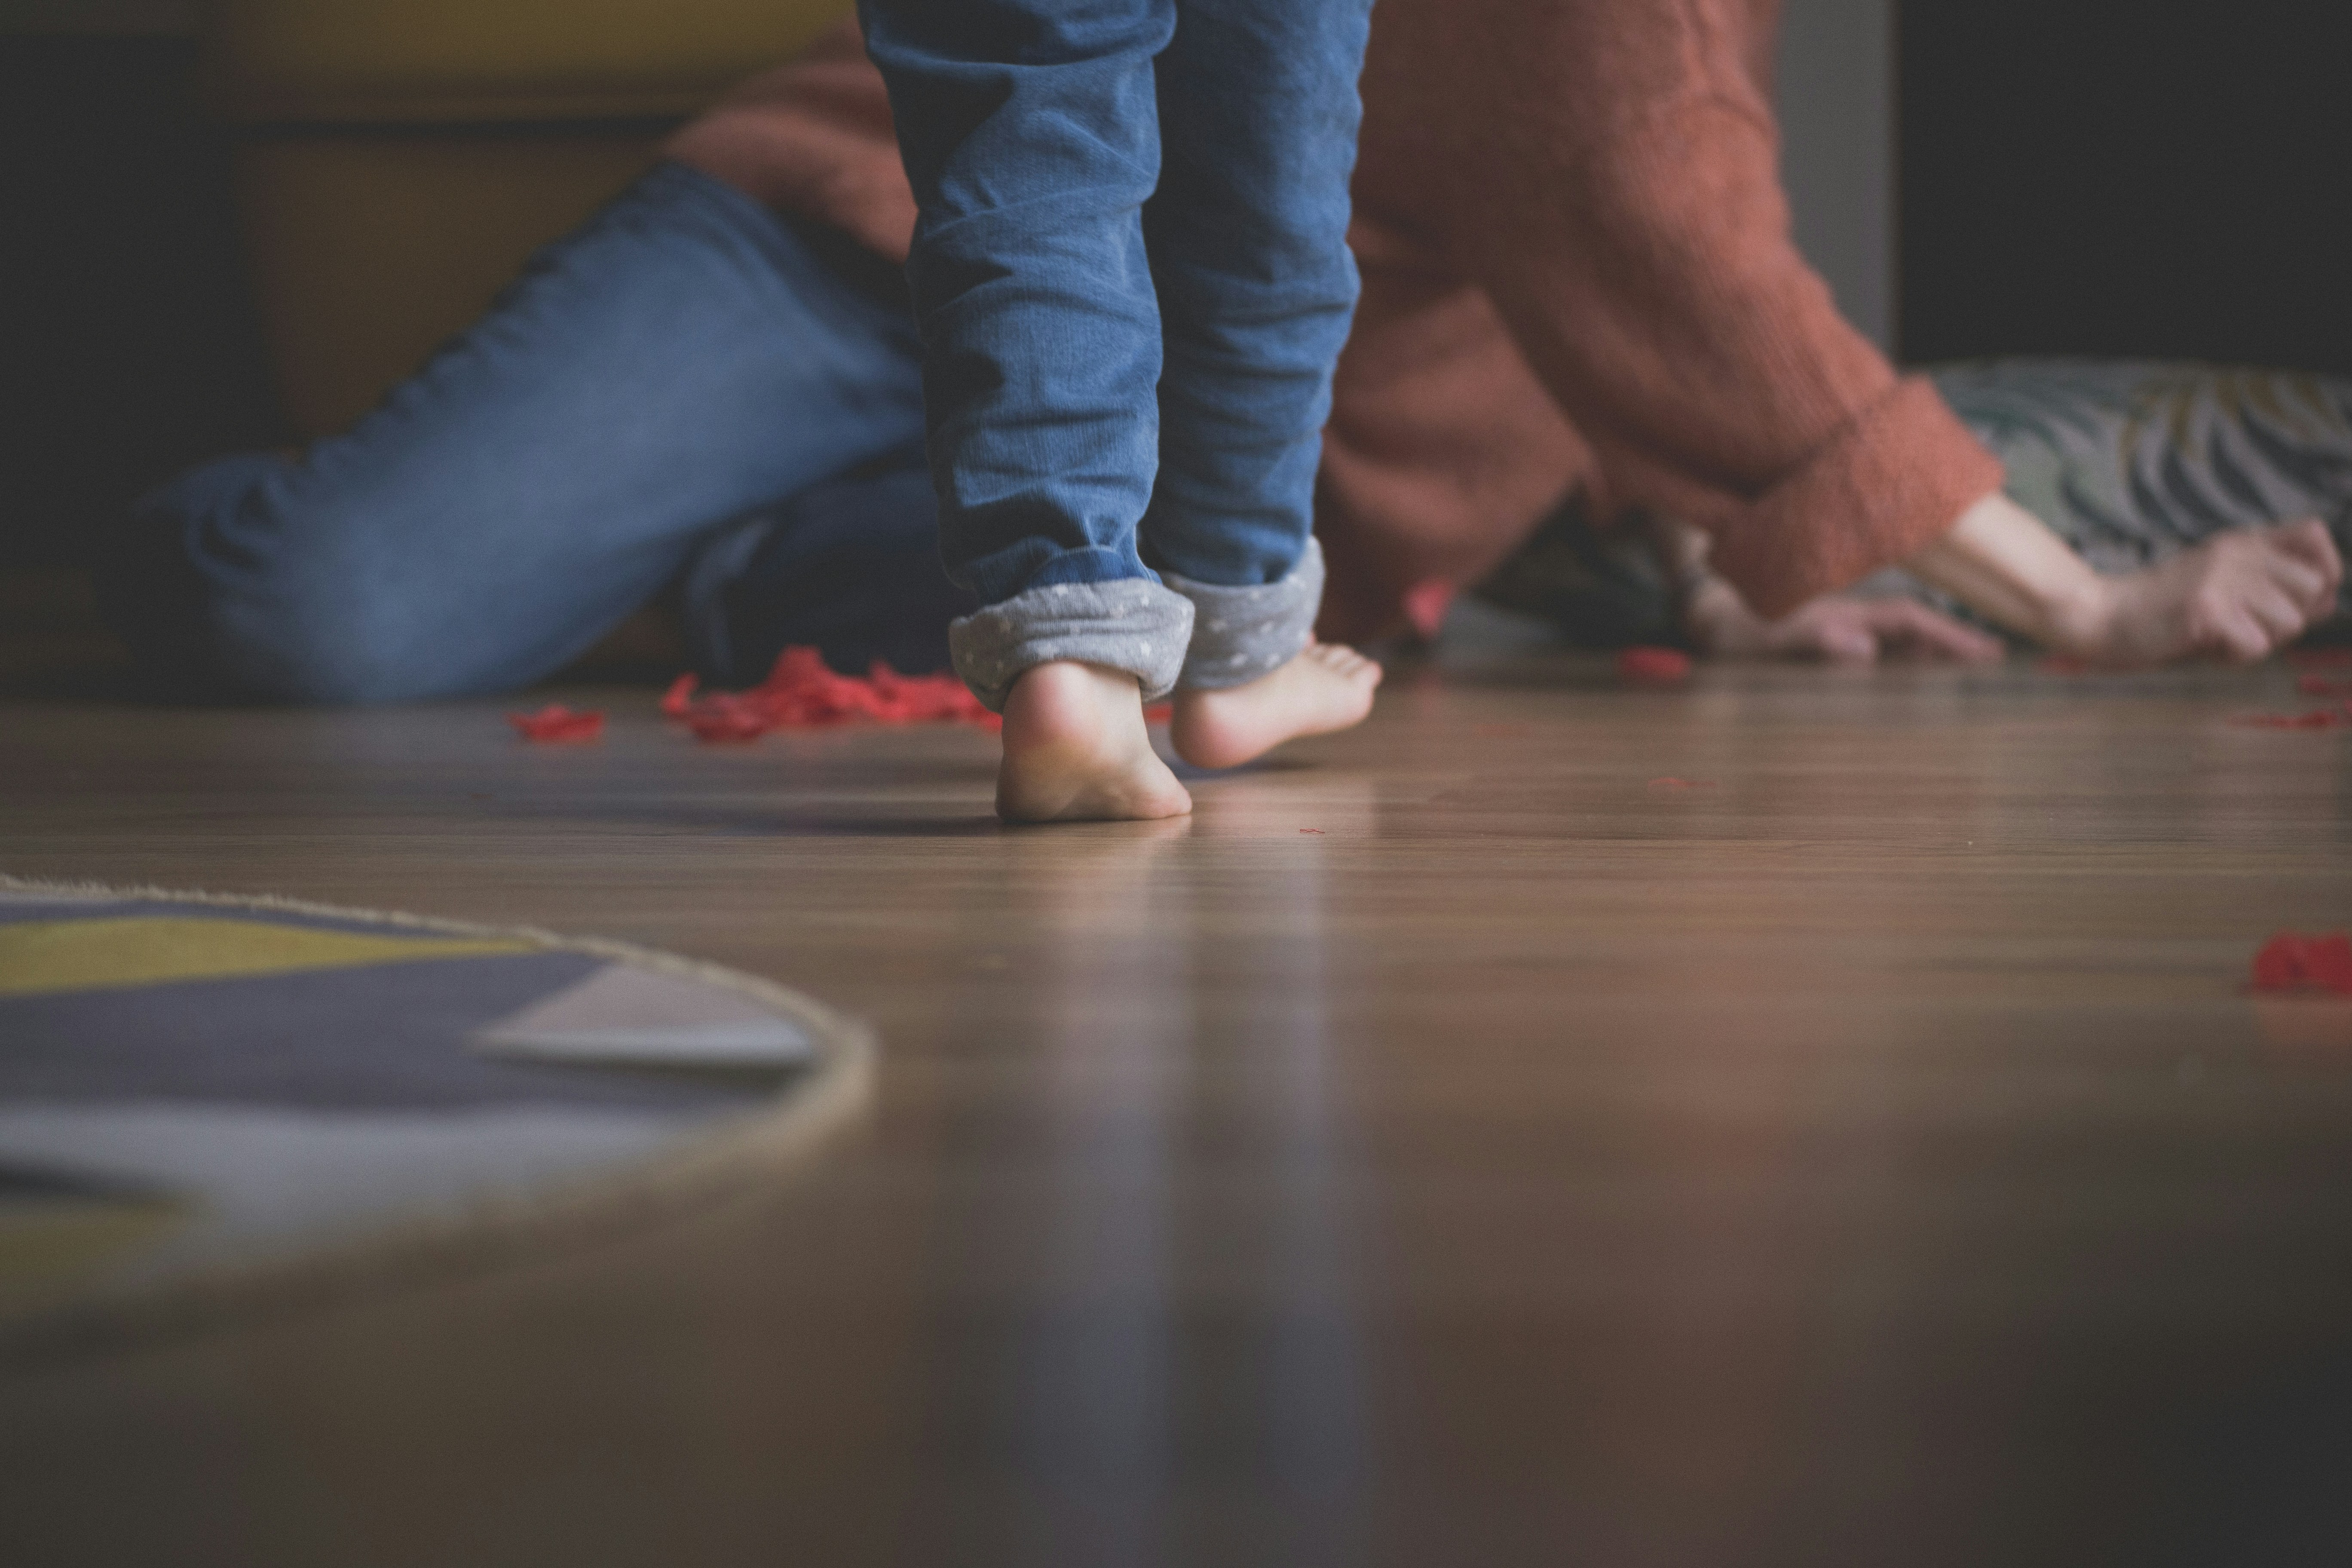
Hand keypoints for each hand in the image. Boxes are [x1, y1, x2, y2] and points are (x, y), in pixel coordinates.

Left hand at [1684, 577, 2005, 663]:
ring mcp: (1840, 638)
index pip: (1910, 624)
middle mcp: (1849, 625)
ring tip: (1971, 684)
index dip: (1950, 636)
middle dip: (1955, 649)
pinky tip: (1919, 693)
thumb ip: (1810, 640)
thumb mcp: (1767, 638)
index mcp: (1844, 617)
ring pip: (1899, 650)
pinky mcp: (1828, 653)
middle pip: (1915, 634)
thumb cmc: (1731, 631)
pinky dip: (1901, 674)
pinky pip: (1875, 664)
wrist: (1704, 622)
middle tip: (1999, 668)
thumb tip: (1863, 649)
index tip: (1988, 653)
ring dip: (1932, 664)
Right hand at [2067, 519, 2342, 665]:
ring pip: (2289, 621)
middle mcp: (2236, 553)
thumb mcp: (2217, 580)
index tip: (2305, 596)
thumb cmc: (2158, 610)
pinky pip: (2256, 645)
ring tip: (2222, 637)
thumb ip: (2266, 582)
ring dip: (2262, 640)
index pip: (2314, 533)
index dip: (2326, 566)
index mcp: (2240, 542)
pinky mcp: (2207, 609)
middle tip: (2252, 626)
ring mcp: (2221, 579)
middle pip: (2314, 584)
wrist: (2098, 617)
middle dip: (2293, 616)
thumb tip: (2327, 600)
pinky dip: (2235, 657)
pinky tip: (2205, 648)